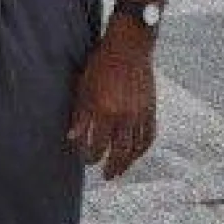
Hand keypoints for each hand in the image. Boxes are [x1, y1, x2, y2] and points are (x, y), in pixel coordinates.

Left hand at [67, 19, 156, 180]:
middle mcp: (125, 116)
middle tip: (106, 176)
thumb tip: (72, 138)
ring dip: (128, 162)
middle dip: (112, 167)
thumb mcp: (83, 87)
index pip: (97, 145)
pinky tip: (136, 153)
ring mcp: (141, 114)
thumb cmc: (101, 64)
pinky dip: (143, 148)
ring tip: (120, 170)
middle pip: (119, 152)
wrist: (129, 47)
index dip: (91, 156)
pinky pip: (149, 136)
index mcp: (105, 111)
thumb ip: (80, 115)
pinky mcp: (151, 110)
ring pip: (136, 148)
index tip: (86, 160)